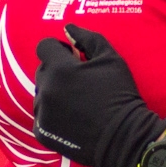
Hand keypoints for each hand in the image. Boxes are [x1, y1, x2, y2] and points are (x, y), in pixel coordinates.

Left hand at [33, 25, 165, 166]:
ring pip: (41, 93)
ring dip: (54, 92)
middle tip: (78, 82)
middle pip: (42, 70)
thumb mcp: (111, 59)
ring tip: (76, 102)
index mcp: (60, 69)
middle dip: (57, 71)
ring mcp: (42, 112)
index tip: (72, 57)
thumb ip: (87, 39)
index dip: (59, 49)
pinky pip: (42, 115)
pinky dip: (53, 113)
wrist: (124, 138)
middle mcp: (45, 89)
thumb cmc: (120, 94)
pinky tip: (72, 117)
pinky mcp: (42, 132)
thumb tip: (67, 28)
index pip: (44, 47)